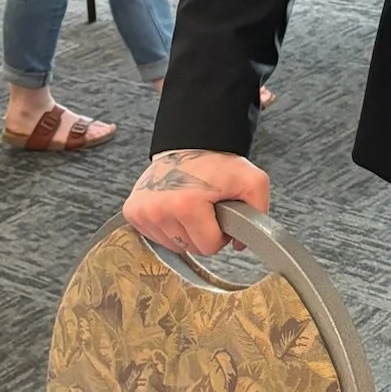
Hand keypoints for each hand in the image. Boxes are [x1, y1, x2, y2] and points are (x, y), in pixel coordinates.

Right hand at [123, 147, 270, 254]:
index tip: (219, 213)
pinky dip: (168, 227)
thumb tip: (239, 244)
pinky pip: (155, 237)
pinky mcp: (132, 212)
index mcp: (186, 205)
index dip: (220, 233)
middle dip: (202, 232)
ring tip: (190, 205)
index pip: (208, 246)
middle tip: (206, 207)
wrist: (189, 143)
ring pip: (172, 246)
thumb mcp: (252, 182)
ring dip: (184, 231)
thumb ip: (258, 213)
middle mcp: (158, 210)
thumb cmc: (217, 163)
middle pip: (189, 248)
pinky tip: (174, 208)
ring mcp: (142, 212)